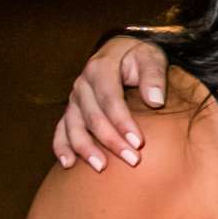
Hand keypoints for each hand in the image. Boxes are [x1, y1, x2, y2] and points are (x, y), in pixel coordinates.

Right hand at [54, 37, 169, 171]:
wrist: (123, 51)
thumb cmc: (140, 57)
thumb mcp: (151, 57)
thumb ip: (154, 76)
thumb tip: (156, 101)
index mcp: (101, 68)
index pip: (110, 99)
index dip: (122, 121)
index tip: (139, 142)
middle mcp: (82, 84)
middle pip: (93, 117)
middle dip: (111, 140)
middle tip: (133, 160)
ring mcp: (74, 99)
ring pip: (74, 126)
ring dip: (86, 148)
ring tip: (101, 167)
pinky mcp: (72, 110)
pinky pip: (61, 129)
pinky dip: (62, 147)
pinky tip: (68, 164)